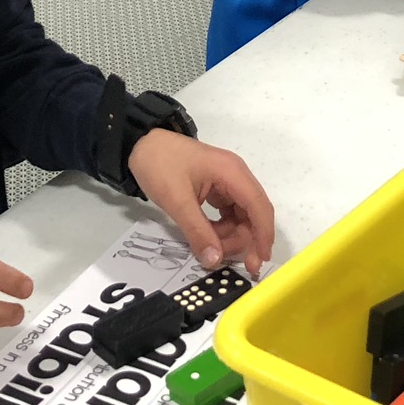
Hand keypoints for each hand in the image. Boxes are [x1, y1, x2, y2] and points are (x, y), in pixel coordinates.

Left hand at [127, 130, 274, 277]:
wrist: (140, 143)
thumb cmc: (159, 165)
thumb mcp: (176, 200)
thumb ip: (197, 231)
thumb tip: (214, 261)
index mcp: (232, 173)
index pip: (258, 207)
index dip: (263, 235)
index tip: (259, 261)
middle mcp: (236, 176)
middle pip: (253, 213)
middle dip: (245, 240)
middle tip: (228, 261)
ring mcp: (227, 182)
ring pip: (241, 216)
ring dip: (231, 235)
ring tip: (210, 247)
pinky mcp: (217, 188)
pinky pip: (228, 213)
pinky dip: (222, 228)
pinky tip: (208, 236)